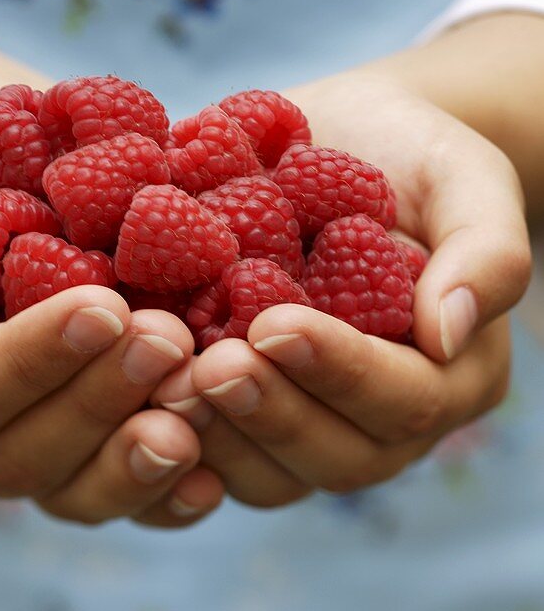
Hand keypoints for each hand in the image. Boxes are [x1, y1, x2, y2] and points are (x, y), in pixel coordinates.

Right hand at [0, 106, 222, 526]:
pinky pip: (124, 500)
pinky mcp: (88, 460)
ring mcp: (26, 460)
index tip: (102, 306)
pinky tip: (213, 473)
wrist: (8, 179)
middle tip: (168, 338)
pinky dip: (168, 495)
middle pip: (20, 456)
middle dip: (99, 400)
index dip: (31, 362)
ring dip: (138, 459)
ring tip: (198, 404)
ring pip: (75, 492)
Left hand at [152, 72, 529, 505]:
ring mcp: (308, 418)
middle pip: (334, 456)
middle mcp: (378, 416)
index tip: (273, 324)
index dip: (339, 371)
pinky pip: (213, 449)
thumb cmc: (412, 152)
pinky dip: (169, 429)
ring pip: (268, 473)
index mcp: (447, 373)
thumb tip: (450, 332)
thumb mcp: (465, 176)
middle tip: (203, 367)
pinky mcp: (246, 404)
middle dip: (267, 413)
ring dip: (212, 435)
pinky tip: (124, 390)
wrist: (337, 138)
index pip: (404, 400)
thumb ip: (485, 250)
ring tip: (157, 380)